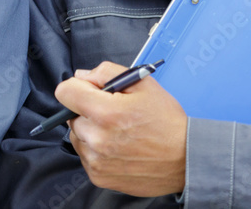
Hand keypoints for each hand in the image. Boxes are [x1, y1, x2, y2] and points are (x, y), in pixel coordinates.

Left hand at [54, 61, 186, 196]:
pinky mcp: (99, 176)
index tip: (90, 91)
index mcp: (106, 113)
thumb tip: (81, 77)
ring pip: (77, 136)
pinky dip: (96, 150)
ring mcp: (96, 161)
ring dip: (90, 131)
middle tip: (113, 113)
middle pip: (71, 115)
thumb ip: (107, 73)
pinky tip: (118, 147)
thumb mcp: (142, 84)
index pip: (65, 92)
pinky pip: (85, 155)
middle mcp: (97, 139)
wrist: (186, 159)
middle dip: (87, 110)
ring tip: (117, 132)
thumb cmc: (167, 121)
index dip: (78, 87)